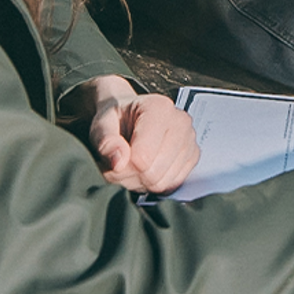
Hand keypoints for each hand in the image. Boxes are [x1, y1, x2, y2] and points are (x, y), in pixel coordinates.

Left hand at [78, 75, 199, 193]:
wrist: (130, 116)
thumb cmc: (116, 119)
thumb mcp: (100, 125)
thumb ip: (106, 142)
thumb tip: (119, 162)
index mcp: (159, 108)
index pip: (142, 157)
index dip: (121, 165)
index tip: (114, 155)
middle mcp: (181, 122)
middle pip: (153, 173)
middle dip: (130, 175)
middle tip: (120, 163)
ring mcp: (190, 140)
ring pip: (162, 183)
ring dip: (141, 182)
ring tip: (132, 164)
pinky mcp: (193, 156)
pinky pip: (172, 185)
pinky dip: (155, 183)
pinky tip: (147, 167)